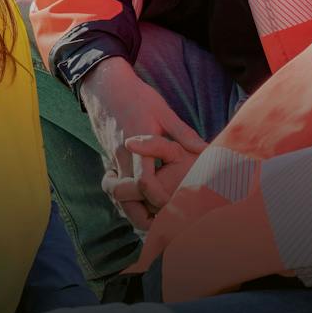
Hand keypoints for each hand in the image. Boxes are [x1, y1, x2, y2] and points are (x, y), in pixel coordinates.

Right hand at [80, 60, 207, 227]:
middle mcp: (121, 156)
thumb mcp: (163, 111)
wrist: (104, 87)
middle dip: (140, 215)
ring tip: (155, 220)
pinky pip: (115, 187)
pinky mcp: (108, 160)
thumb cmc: (137, 97)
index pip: (143, 181)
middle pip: (124, 197)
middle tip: (162, 225)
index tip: (172, 206)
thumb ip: (183, 133)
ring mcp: (111, 159)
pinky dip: (127, 199)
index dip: (157, 198)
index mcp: (136, 144)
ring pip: (116, 196)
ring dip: (133, 210)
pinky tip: (142, 203)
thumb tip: (206, 150)